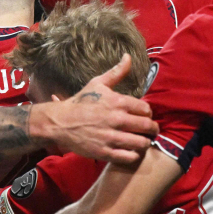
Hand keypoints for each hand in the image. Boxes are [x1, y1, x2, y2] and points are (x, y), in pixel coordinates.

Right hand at [31, 54, 156, 164]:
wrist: (60, 122)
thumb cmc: (80, 102)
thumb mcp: (98, 83)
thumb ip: (116, 72)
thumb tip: (128, 56)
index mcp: (117, 102)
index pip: (146, 109)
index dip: (148, 113)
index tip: (145, 116)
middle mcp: (116, 119)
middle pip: (147, 127)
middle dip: (152, 129)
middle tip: (151, 131)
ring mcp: (111, 137)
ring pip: (141, 143)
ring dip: (145, 143)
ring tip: (142, 141)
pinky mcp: (105, 152)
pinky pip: (128, 157)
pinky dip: (134, 155)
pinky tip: (131, 151)